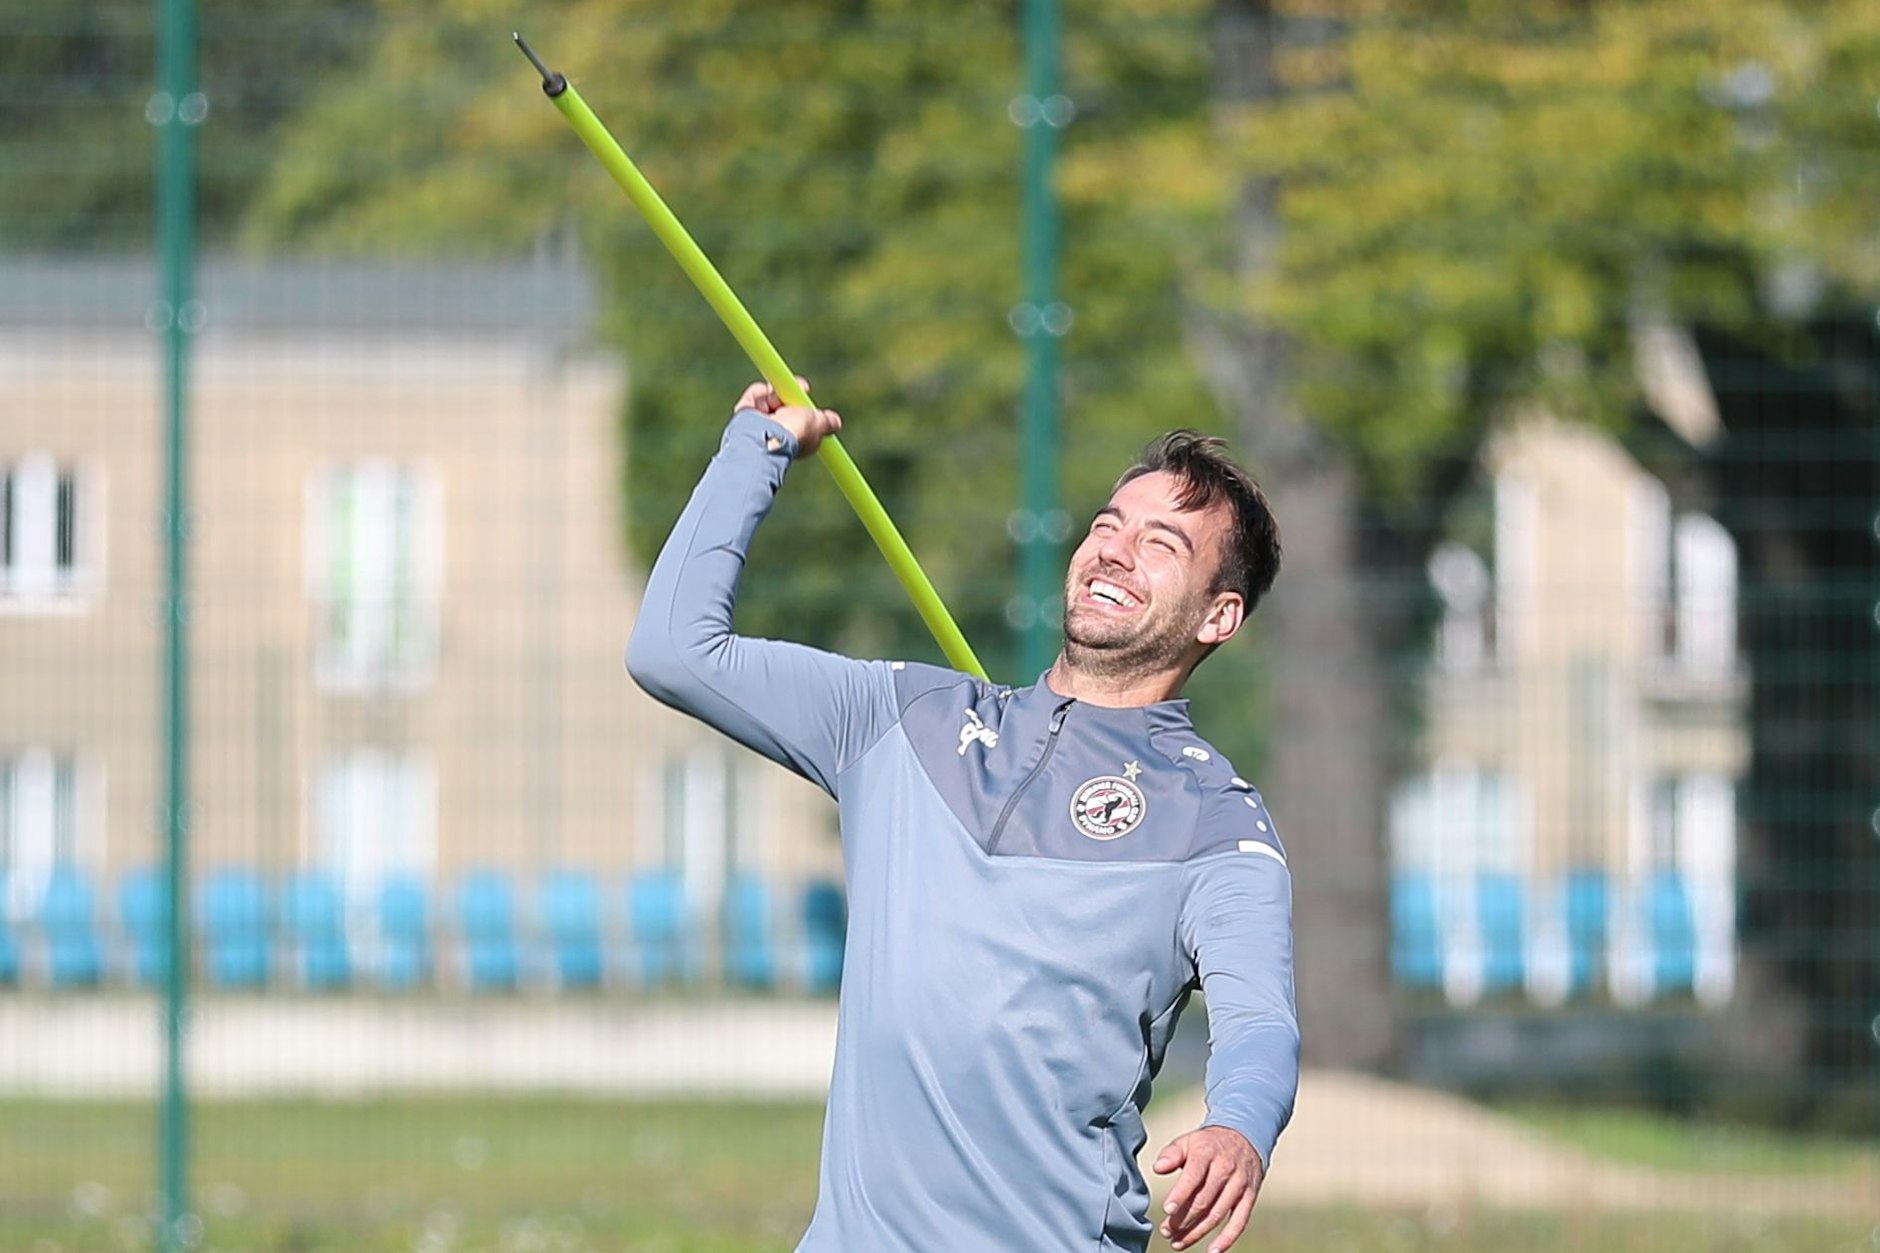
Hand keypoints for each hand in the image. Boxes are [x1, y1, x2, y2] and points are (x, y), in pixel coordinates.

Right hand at [734, 377, 840, 458]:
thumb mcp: (818, 425)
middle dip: (790, 391)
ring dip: (775, 393)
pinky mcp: (745, 415)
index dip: (802, 401)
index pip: (800, 415)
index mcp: (794, 437)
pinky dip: (758, 392)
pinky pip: (754, 395)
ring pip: (769, 397)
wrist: (767, 435)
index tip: (806, 389)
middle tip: (800, 385)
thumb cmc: (794, 432)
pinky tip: (764, 393)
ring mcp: (760, 423)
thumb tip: (836, 422)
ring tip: (777, 399)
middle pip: (784, 402)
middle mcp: (777, 430)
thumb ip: (826, 422)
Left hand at [1151, 1126, 1263, 1251]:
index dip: (1180, 1194)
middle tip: (1166, 1231)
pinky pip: (1240, 1221)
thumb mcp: (1188, 1141)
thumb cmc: (1208, 1145)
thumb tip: (1158, 1168)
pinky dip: (1227, 1239)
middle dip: (1183, 1219)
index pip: (1193, 1176)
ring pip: (1218, 1214)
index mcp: (1207, 1153)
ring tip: (1178, 1243)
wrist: (1245, 1137)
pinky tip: (1212, 1251)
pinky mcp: (1250, 1197)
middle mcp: (1225, 1169)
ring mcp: (1239, 1184)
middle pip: (1204, 1200)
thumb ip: (1172, 1154)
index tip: (1167, 1210)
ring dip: (1197, 1232)